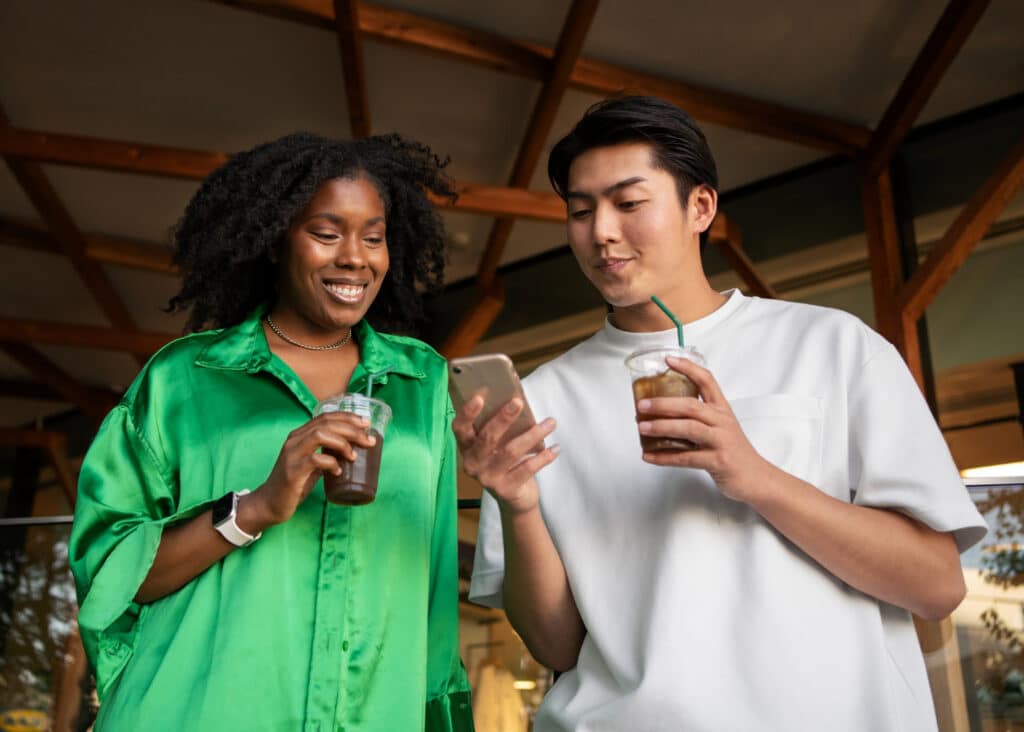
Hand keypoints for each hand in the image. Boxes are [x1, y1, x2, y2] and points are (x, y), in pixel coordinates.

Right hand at [249, 412, 376, 525]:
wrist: (269, 503)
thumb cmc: (294, 483)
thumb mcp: (311, 464)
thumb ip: (326, 454)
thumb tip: (353, 450)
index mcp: (299, 435)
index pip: (325, 417)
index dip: (347, 417)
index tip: (366, 422)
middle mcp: (294, 440)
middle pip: (326, 424)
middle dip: (351, 429)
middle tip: (368, 440)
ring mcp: (291, 455)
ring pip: (320, 435)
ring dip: (342, 443)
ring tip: (353, 456)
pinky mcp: (292, 471)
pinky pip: (315, 460)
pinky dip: (331, 463)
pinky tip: (338, 471)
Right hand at [452, 391, 558, 514]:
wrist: (514, 498)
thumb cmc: (505, 461)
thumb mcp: (497, 445)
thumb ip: (500, 428)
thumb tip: (517, 401)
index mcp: (467, 447)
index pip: (460, 428)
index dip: (467, 413)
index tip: (479, 397)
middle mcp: (473, 463)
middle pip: (487, 438)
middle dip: (503, 418)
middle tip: (518, 402)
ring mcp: (488, 478)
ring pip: (511, 452)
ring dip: (533, 434)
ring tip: (551, 422)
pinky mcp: (506, 489)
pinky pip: (527, 469)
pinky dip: (543, 457)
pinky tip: (555, 448)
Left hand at [636, 356, 773, 503]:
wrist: (756, 478)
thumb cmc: (734, 451)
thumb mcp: (721, 428)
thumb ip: (698, 418)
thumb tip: (661, 413)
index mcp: (722, 410)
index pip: (707, 380)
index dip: (688, 368)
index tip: (668, 360)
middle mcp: (722, 422)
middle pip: (691, 406)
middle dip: (664, 404)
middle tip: (642, 405)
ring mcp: (721, 441)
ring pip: (689, 429)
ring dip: (662, 427)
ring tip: (642, 428)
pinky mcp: (718, 462)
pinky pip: (686, 458)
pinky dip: (664, 457)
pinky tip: (648, 455)